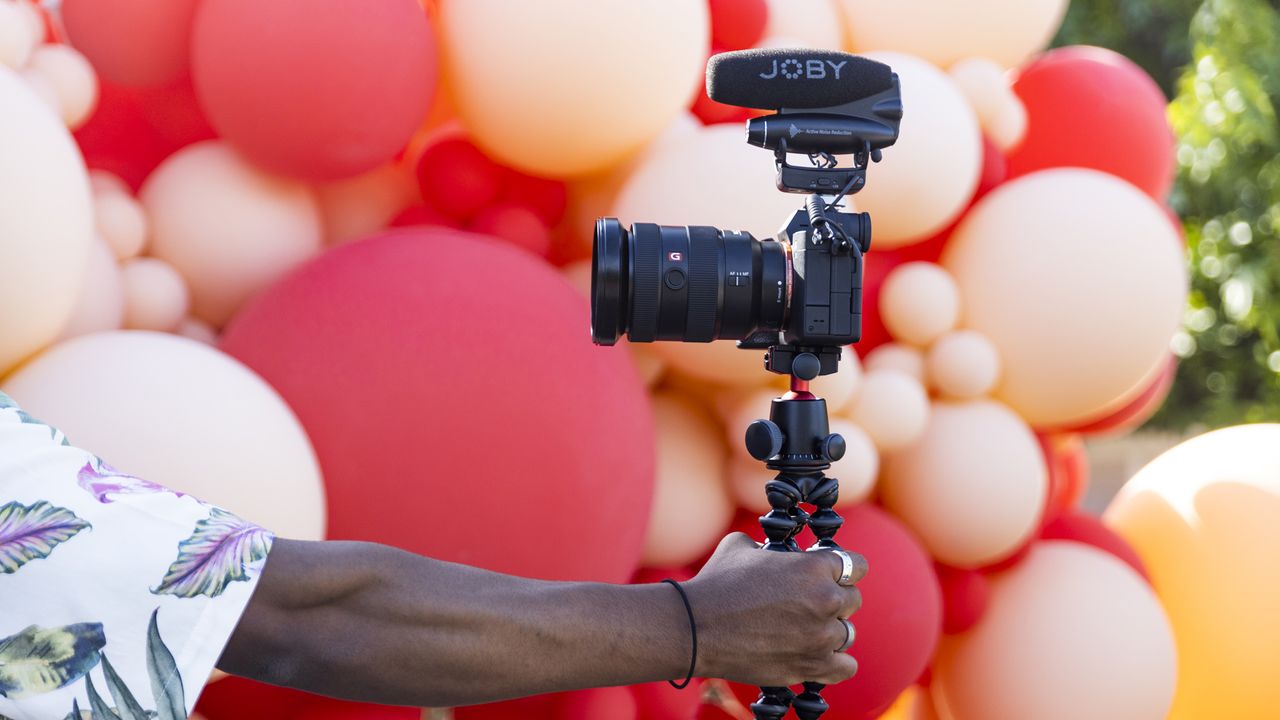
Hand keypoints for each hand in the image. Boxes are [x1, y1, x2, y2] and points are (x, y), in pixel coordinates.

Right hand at [684, 533, 866, 686]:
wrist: (695, 628)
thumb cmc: (716, 584)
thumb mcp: (741, 546)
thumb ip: (769, 547)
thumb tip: (771, 553)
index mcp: (814, 566)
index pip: (856, 565)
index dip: (843, 569)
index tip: (831, 575)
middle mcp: (825, 600)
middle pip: (853, 600)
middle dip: (834, 600)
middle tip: (810, 604)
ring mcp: (821, 636)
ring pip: (847, 633)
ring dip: (830, 630)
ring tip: (806, 630)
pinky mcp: (812, 666)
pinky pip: (845, 665)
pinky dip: (835, 661)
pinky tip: (817, 654)